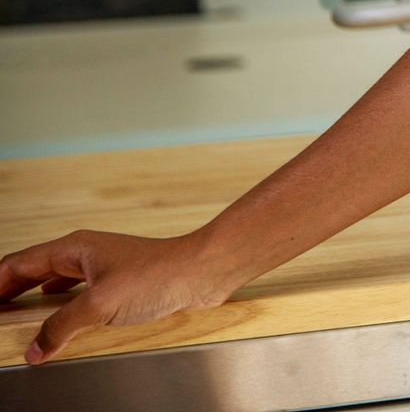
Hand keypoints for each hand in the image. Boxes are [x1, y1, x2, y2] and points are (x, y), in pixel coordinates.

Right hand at [2, 229, 235, 363]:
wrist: (202, 272)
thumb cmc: (159, 275)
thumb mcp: (101, 304)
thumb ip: (63, 326)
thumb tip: (34, 349)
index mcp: (74, 248)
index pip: (18, 263)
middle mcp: (84, 253)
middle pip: (32, 271)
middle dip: (7, 291)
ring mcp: (102, 266)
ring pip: (54, 281)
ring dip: (31, 297)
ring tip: (13, 317)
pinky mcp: (118, 281)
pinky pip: (76, 292)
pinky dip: (58, 304)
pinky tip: (56, 316)